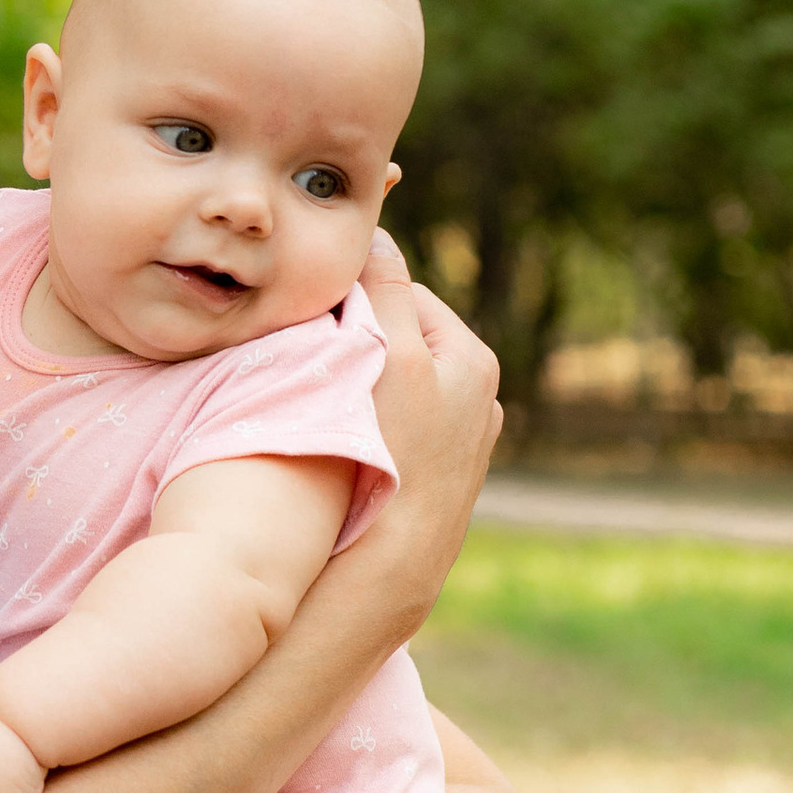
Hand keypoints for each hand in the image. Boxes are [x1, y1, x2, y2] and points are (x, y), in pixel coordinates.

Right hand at [349, 234, 501, 622]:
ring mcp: (459, 439)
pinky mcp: (434, 474)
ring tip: (323, 396)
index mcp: (474, 359)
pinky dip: (368, 420)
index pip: (407, 297)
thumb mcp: (392, 356)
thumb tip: (379, 236)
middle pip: (402, 341)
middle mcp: (479, 398)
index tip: (317, 311)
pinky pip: (394, 424)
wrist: (397, 557)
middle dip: (362, 340)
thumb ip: (386, 293)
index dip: (359, 298)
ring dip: (361, 381)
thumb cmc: (395, 451)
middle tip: (313, 353)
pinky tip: (341, 437)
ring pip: (396, 384)